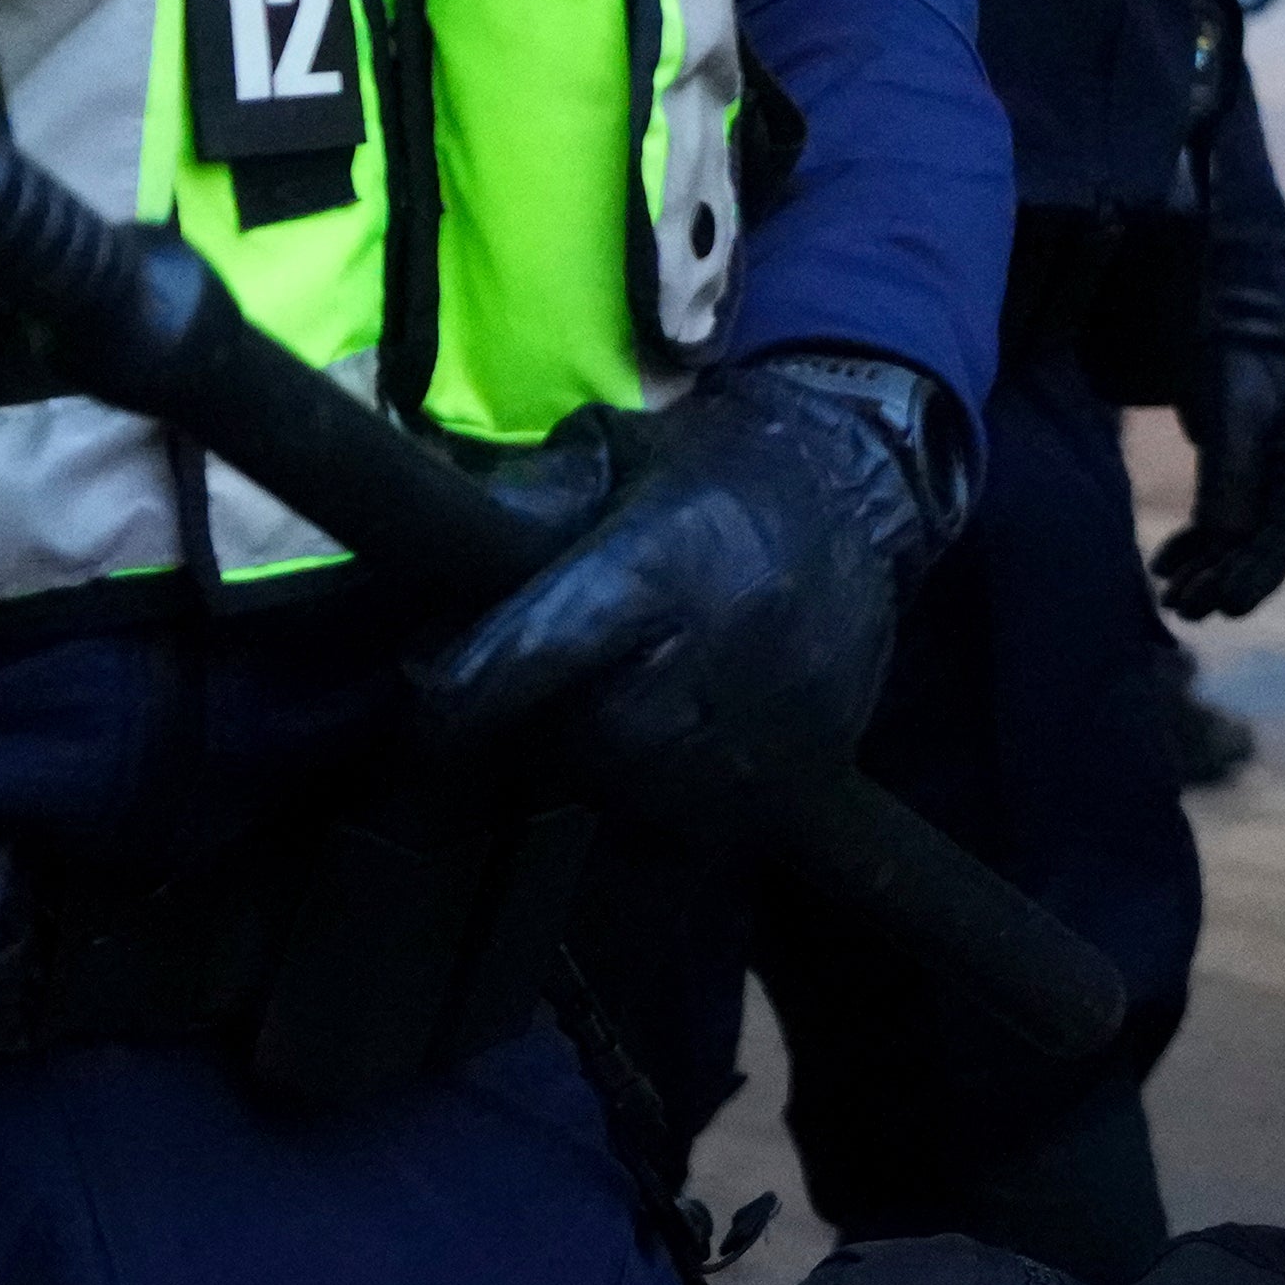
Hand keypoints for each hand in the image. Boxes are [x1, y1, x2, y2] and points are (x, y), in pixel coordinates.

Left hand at [412, 349, 957, 802]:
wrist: (861, 490)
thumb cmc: (715, 471)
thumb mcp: (609, 457)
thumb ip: (522, 512)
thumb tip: (423, 569)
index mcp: (650, 567)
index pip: (524, 660)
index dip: (456, 703)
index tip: (430, 718)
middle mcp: (710, 653)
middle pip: (576, 743)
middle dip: (545, 728)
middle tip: (551, 692)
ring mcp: (765, 724)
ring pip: (634, 794)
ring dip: (608, 767)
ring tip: (627, 707)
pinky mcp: (807, 768)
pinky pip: (700, 827)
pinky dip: (669, 802)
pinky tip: (674, 748)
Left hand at [1158, 338, 1284, 621]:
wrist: (1220, 334)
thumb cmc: (1237, 363)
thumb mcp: (1236, 412)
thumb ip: (1233, 474)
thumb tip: (1225, 541)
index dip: (1262, 571)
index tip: (1229, 602)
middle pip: (1263, 545)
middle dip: (1226, 580)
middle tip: (1188, 608)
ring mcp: (1266, 486)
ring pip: (1237, 543)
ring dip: (1206, 573)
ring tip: (1172, 601)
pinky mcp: (1236, 485)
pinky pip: (1215, 527)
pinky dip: (1192, 549)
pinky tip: (1165, 567)